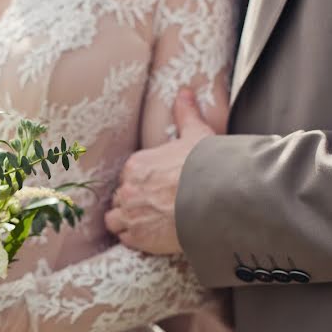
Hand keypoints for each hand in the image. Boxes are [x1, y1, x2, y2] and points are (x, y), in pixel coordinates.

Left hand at [105, 88, 214, 253]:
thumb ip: (186, 114)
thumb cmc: (207, 166)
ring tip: (144, 223)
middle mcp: (127, 189)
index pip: (128, 176)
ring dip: (125, 221)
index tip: (154, 188)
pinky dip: (133, 238)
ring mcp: (130, 214)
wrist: (216, 200)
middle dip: (132, 202)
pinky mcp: (138, 238)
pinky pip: (124, 239)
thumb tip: (185, 92)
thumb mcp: (196, 135)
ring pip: (115, 219)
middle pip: (120, 197)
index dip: (140, 183)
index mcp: (136, 165)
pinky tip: (149, 237)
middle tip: (152, 207)